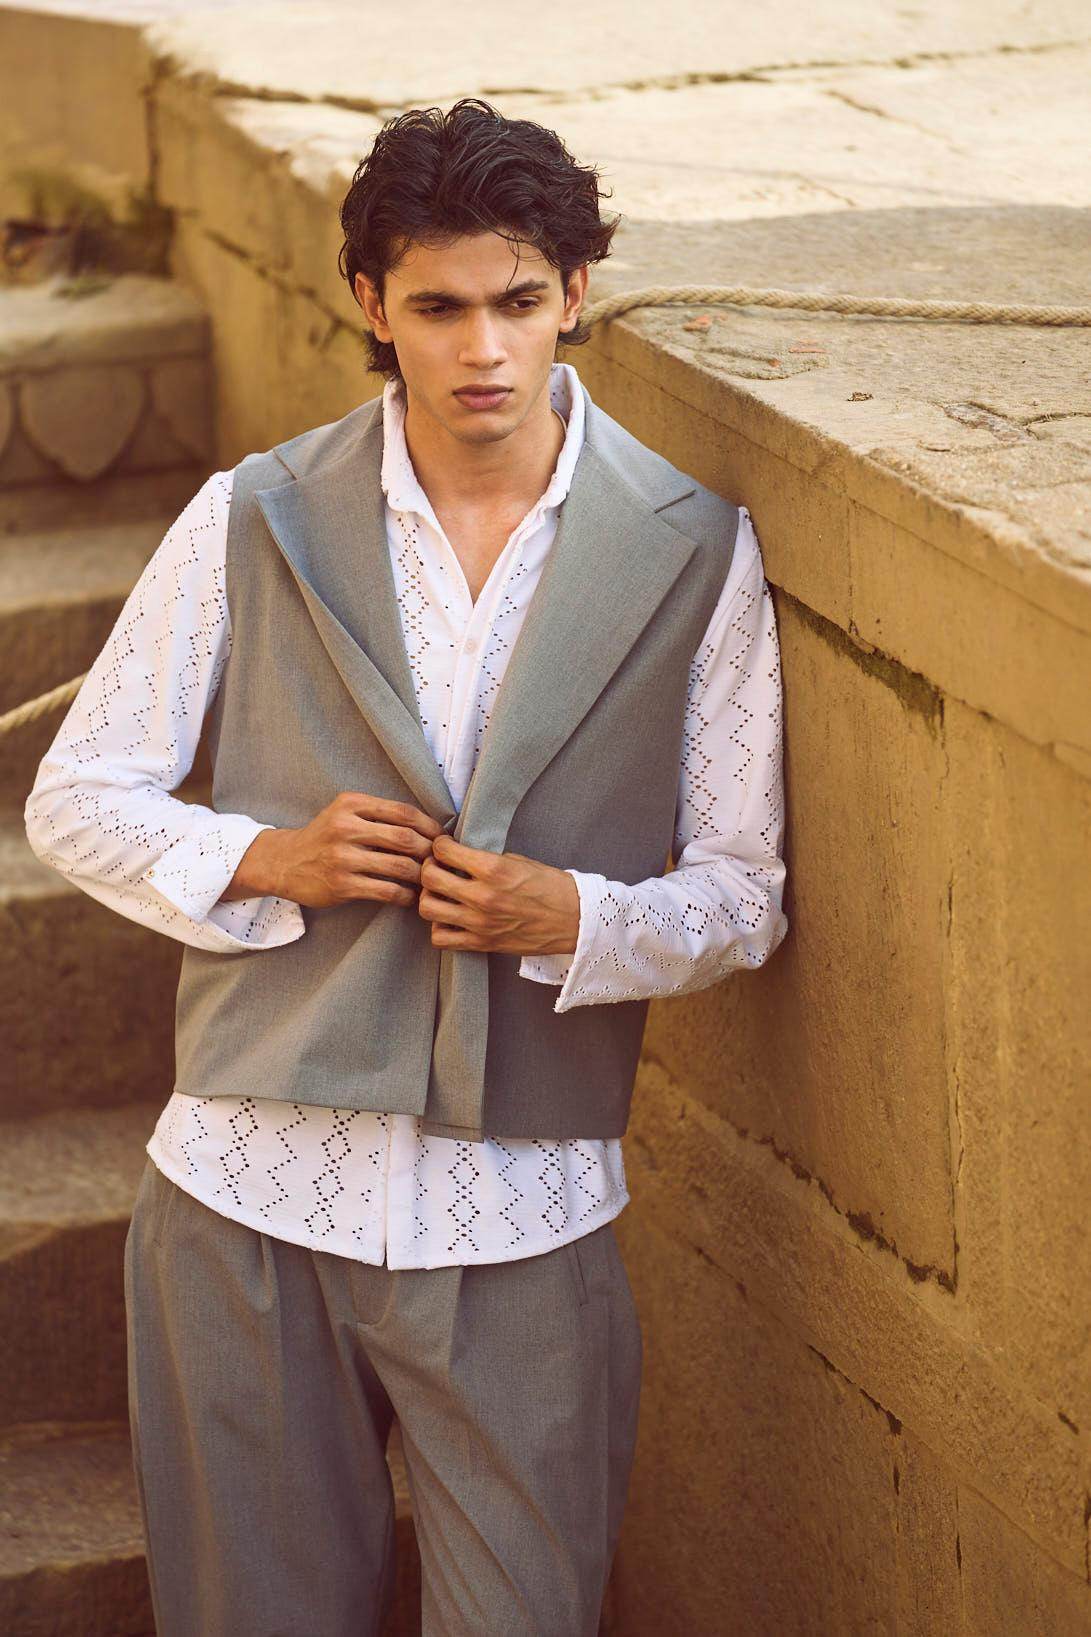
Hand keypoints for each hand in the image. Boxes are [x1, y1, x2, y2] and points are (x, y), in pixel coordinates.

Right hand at [222, 792, 442, 909]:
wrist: (284, 862)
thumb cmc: (325, 837)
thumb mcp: (345, 813)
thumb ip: (379, 814)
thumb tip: (428, 826)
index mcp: (352, 804)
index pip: (403, 812)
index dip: (430, 826)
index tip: (442, 839)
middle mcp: (346, 827)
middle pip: (405, 838)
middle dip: (429, 851)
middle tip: (439, 862)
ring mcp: (343, 857)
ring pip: (399, 866)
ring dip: (421, 875)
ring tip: (428, 880)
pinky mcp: (341, 884)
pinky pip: (386, 891)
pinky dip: (405, 896)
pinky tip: (410, 898)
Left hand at [417, 833, 580, 954]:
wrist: (574, 921)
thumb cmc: (552, 888)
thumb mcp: (519, 862)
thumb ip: (487, 860)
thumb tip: (461, 857)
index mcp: (493, 870)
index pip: (444, 851)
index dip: (440, 845)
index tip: (444, 847)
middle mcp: (482, 896)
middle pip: (429, 878)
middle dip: (428, 867)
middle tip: (437, 867)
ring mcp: (479, 923)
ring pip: (427, 908)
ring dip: (429, 897)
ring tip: (440, 893)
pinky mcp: (481, 944)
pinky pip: (441, 938)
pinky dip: (439, 927)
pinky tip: (450, 917)